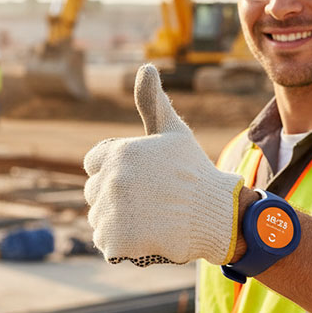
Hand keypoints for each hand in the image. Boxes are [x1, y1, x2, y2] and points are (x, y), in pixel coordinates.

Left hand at [83, 64, 243, 266]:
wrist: (218, 216)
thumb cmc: (194, 172)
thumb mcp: (173, 131)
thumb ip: (152, 101)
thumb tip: (146, 67)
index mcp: (119, 152)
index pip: (93, 165)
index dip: (115, 171)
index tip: (141, 179)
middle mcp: (111, 179)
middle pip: (94, 193)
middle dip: (116, 197)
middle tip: (149, 201)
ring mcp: (112, 212)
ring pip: (98, 220)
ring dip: (118, 222)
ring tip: (149, 218)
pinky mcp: (116, 241)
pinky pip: (106, 244)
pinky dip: (122, 245)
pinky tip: (146, 236)